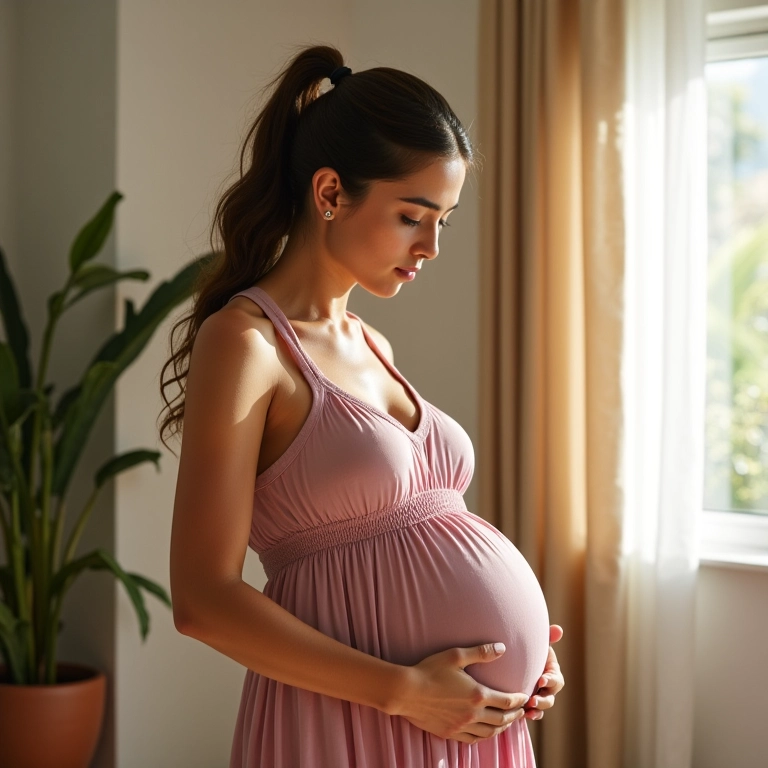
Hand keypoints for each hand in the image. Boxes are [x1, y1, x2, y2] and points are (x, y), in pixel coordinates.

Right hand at [392, 643, 530, 743]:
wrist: (406, 691)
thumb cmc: (430, 670)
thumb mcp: (456, 656)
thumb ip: (481, 652)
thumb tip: (502, 648)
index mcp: (477, 695)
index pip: (507, 701)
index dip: (519, 699)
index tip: (524, 696)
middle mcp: (473, 714)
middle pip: (502, 719)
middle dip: (514, 715)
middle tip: (521, 711)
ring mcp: (461, 726)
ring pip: (490, 733)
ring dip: (502, 727)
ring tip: (507, 722)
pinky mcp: (450, 733)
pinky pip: (473, 740)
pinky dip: (484, 736)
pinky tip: (485, 732)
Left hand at [523, 624, 564, 720]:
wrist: (515, 659)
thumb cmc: (529, 648)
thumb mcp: (538, 643)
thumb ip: (547, 637)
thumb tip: (558, 629)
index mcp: (551, 672)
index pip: (556, 680)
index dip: (550, 681)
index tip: (541, 680)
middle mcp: (548, 686)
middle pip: (550, 697)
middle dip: (543, 699)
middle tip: (533, 699)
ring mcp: (540, 695)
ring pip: (542, 707)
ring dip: (537, 709)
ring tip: (528, 709)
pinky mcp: (530, 702)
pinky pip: (534, 713)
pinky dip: (531, 714)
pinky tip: (524, 715)